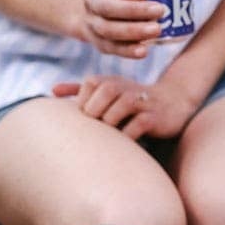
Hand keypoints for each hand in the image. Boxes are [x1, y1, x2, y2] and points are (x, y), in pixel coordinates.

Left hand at [52, 74, 200, 139]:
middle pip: (103, 94)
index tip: (88, 117)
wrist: (172, 102)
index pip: (90, 84)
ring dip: (111, 124)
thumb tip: (52, 90)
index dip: (84, 101)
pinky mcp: (154, 118)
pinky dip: (127, 136)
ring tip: (111, 134)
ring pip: (118, 109)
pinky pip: (137, 126)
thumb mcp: (108, 91)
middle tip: (99, 126)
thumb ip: (80, 90)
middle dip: (96, 113)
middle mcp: (126, 87)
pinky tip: (124, 143)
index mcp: (111, 81)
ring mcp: (141, 102)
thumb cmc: (133, 100)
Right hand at [82, 0, 205, 58]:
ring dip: (133, 31)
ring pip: (109, 29)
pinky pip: (112, 48)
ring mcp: (94, 25)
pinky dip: (128, 50)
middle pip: (108, 7)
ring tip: (156, 30)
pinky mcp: (101, 44)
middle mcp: (93, 2)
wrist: (98, 12)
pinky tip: (144, 51)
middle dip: (133, 10)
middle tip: (159, 11)